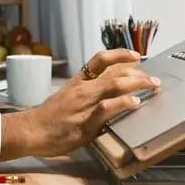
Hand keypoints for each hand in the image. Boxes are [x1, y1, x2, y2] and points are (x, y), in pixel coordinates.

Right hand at [0, 49, 158, 159]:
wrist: (31, 130)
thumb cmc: (49, 118)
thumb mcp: (68, 98)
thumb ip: (88, 95)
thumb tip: (110, 94)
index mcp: (78, 81)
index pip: (100, 59)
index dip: (119, 54)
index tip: (135, 55)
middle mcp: (83, 89)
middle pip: (115, 73)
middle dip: (138, 74)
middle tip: (153, 79)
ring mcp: (85, 104)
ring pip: (114, 86)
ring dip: (137, 84)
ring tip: (152, 86)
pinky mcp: (85, 122)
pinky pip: (106, 109)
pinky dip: (122, 103)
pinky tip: (135, 103)